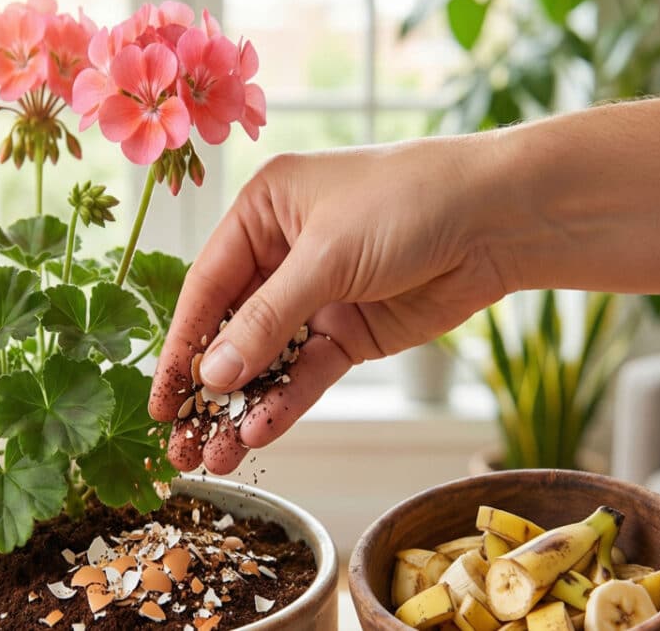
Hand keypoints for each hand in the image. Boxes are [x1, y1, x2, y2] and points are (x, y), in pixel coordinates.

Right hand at [148, 138, 512, 473]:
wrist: (499, 218)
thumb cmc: (408, 202)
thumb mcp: (325, 256)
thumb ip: (265, 320)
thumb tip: (211, 377)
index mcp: (262, 211)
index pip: (206, 286)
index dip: (181, 345)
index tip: (160, 400)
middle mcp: (281, 254)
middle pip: (231, 330)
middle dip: (208, 388)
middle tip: (182, 443)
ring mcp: (317, 296)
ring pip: (267, 361)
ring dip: (242, 407)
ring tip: (214, 458)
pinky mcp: (350, 331)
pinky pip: (308, 372)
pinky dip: (286, 402)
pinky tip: (260, 433)